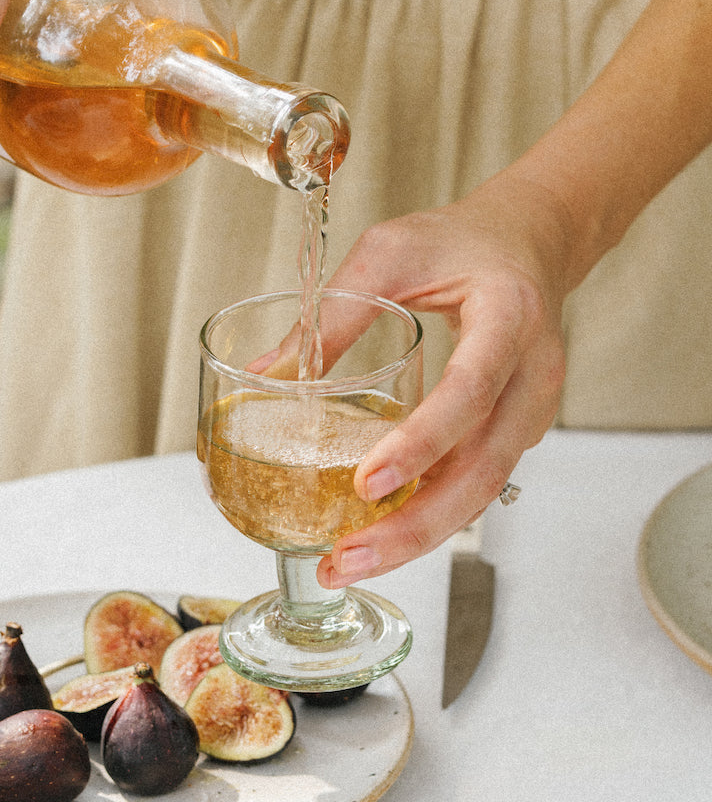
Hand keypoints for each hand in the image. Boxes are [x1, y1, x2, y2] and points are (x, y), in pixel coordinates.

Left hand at [276, 177, 573, 586]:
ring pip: (482, 491)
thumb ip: (333, 311)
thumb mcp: (389, 253)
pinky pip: (476, 482)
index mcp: (509, 317)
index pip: (469, 391)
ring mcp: (531, 409)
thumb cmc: (460, 239)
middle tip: (344, 559)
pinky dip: (431, 514)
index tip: (365, 482)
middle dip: (413, 527)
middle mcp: (533, 374)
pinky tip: (380, 534)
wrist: (528, 240)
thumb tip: (268, 373)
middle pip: (483, 470)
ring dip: (417, 535)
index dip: (420, 442)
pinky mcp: (515, 429)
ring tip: (347, 562)